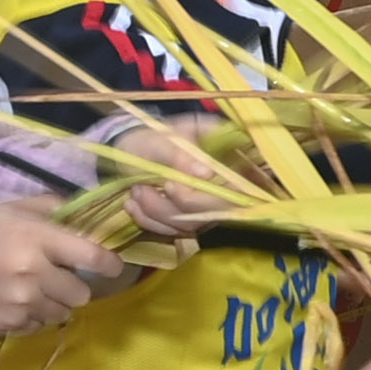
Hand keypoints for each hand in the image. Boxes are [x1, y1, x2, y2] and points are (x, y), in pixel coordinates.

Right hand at [0, 204, 123, 336]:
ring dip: (54, 303)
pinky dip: (32, 317)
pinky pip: (39, 326)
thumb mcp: (8, 210)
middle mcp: (33, 272)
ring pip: (63, 313)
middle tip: (55, 277)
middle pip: (83, 293)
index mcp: (35, 237)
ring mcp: (21, 303)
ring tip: (30, 290)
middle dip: (74, 286)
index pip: (92, 256)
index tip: (113, 266)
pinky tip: (12, 302)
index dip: (110, 264)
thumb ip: (50, 208)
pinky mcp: (9, 326)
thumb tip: (85, 213)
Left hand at [91, 117, 235, 249]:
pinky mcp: (187, 220)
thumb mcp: (163, 140)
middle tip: (143, 187)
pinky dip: (147, 220)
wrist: (132, 148)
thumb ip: (181, 155)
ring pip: (189, 226)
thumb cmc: (153, 138)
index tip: (171, 186)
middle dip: (174, 204)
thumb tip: (207, 174)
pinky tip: (132, 204)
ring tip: (136, 190)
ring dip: (155, 211)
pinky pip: (171, 231)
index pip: (238, 188)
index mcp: (227, 159)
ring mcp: (206, 207)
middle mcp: (223, 187)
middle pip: (214, 212)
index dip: (211, 196)